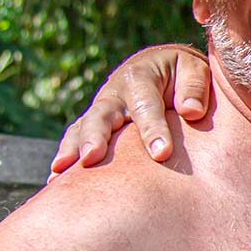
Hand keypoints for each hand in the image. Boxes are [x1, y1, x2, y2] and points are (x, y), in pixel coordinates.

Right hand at [49, 43, 213, 175]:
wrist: (165, 70)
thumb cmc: (183, 75)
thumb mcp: (194, 70)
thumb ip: (195, 86)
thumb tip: (191, 111)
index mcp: (140, 77)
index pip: (146, 105)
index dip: (152, 129)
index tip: (161, 154)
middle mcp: (114, 93)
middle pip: (101, 115)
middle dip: (95, 136)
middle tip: (91, 158)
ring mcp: (101, 111)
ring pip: (82, 129)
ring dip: (71, 149)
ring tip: (60, 173)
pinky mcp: (95, 127)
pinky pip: (76, 141)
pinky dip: (65, 159)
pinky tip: (55, 181)